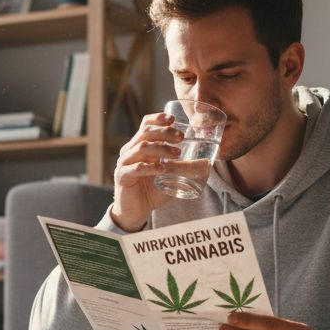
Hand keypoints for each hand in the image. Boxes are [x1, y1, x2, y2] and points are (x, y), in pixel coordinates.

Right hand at [109, 113, 182, 231]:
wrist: (136, 211)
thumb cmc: (152, 190)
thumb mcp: (171, 177)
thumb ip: (185, 168)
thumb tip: (207, 163)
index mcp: (140, 146)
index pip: (146, 124)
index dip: (158, 118)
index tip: (174, 120)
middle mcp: (130, 151)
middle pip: (145, 132)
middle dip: (164, 132)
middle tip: (181, 138)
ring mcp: (124, 163)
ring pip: (141, 148)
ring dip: (161, 148)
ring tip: (177, 155)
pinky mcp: (122, 177)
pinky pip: (135, 168)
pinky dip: (150, 167)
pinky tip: (162, 169)